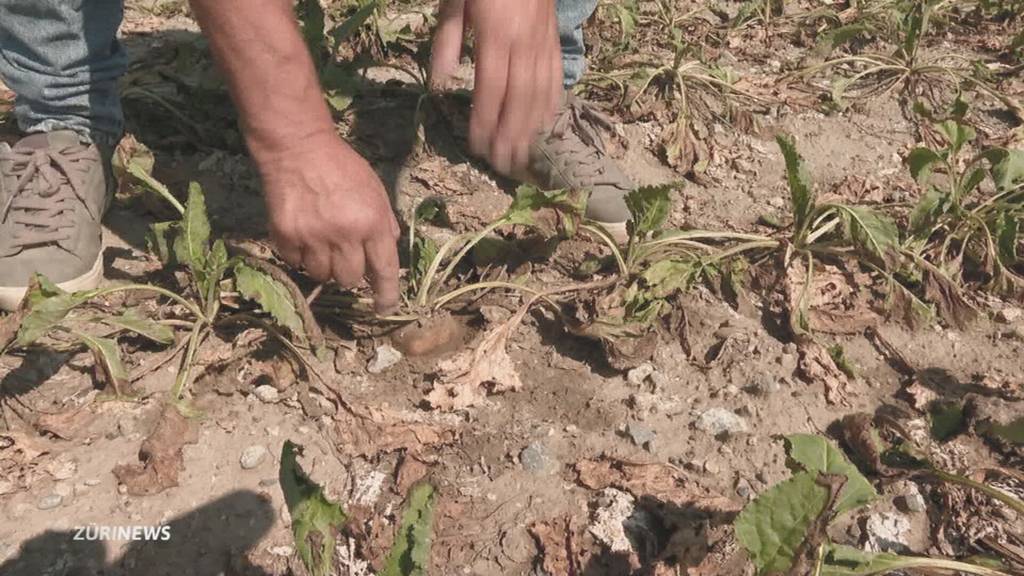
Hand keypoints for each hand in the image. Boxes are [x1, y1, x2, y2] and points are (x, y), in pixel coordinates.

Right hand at [255, 132, 400, 313]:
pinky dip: (301, 256)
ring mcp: (313, 237)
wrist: (298, 147)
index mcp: (372, 223)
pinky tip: (303, 234)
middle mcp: (344, 234)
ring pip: (322, 276)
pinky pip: (296, 264)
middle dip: (350, 274)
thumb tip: (385, 257)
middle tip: (344, 254)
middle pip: (350, 280)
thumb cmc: (342, 168)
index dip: (386, 294)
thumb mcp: (375, 191)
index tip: (384, 309)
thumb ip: (384, 224)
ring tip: (322, 241)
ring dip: (325, 266)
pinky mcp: (286, 236)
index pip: (384, 270)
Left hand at [430, 0, 562, 176]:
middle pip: (520, 98)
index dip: (486, 121)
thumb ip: (448, 39)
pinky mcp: (553, 37)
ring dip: (532, 128)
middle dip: (511, 135)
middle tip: (502, 165)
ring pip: (541, 92)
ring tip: (522, 155)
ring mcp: (543, 39)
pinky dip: (551, 103)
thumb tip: (442, 82)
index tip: (478, 147)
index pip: (491, 88)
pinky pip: (556, 76)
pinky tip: (544, 123)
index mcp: (496, 32)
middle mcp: (525, 41)